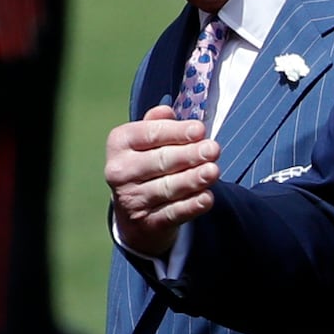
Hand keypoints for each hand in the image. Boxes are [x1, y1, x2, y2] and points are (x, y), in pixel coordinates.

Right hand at [105, 105, 220, 257]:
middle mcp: (120, 171)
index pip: (149, 134)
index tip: (200, 130)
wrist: (134, 211)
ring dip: (193, 179)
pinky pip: (173, 213)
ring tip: (213, 171)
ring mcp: (131, 199)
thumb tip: (167, 111)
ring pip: (167, 188)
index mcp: (119, 144)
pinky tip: (207, 198)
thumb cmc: (148, 164)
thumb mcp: (147, 141)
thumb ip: (158, 124)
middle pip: (160, 161)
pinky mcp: (146, 223)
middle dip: (189, 155)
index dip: (176, 132)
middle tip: (213, 149)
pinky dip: (191, 206)